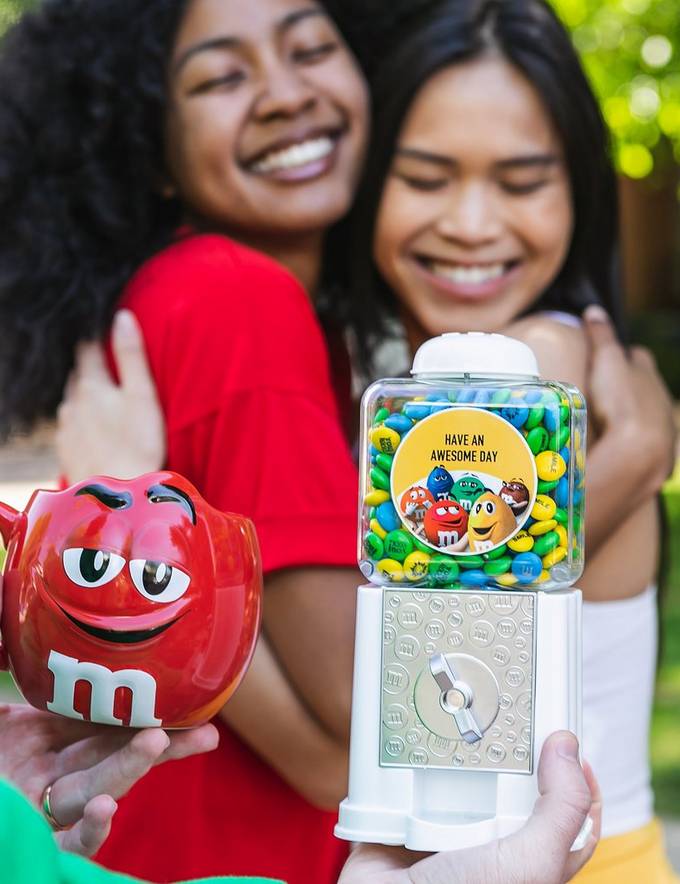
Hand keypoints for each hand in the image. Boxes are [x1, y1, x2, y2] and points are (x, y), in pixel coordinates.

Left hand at [0, 577, 217, 856]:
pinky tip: (105, 808)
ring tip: (158, 744)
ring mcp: (40, 804)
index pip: (105, 720)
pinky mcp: (30, 837)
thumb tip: (7, 582)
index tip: (189, 700)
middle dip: (165, 744)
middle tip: (209, 732)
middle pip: (116, 754)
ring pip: (98, 790)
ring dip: (130, 770)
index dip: (146, 710)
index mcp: (42, 732)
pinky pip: (70, 843)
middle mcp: (49, 766)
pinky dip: (91, 830)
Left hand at [56, 310, 165, 482]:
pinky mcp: (66, 450)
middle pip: (78, 375)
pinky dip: (82, 422)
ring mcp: (66, 428)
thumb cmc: (138, 445)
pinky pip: (71, 427)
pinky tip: (96, 430)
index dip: (95, 337)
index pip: (87, 349)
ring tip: (104, 400)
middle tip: (108, 365)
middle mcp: (72, 403)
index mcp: (92, 386)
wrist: (118, 495)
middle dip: (90, 368)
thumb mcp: (142, 396)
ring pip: (72, 401)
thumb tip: (122, 316)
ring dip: (85, 396)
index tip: (103, 330)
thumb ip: (131, 356)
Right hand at [338, 731, 599, 883]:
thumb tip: (568, 746)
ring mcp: (446, 832)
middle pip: (509, 781)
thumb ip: (561, 810)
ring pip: (456, 776)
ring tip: (451, 720)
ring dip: (448, 752)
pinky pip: (405, 780)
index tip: (560, 733)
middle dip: (504, 748)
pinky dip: (403, 761)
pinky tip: (409, 740)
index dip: (571, 772)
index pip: (567, 812)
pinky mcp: (403, 821)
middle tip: (500, 713)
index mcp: (530, 858)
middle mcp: (491, 845)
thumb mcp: (532, 863)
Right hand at [583, 305, 675, 490]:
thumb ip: (602, 337)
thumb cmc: (622, 400)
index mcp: (647, 372)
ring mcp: (662, 424)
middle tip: (607, 390)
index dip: (624, 355)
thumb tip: (595, 311)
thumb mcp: (606, 361)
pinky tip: (619, 444)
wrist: (640, 449)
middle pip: (645, 386)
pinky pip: (646, 440)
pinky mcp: (659, 450)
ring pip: (648, 414)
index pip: (638, 357)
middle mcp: (660, 396)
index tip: (612, 357)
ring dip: (632, 415)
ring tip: (610, 419)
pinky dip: (634, 439)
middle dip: (630, 386)